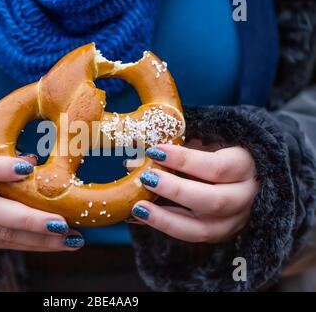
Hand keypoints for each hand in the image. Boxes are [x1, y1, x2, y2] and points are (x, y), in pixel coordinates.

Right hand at [0, 129, 83, 250]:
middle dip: (29, 219)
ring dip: (39, 239)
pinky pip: (4, 243)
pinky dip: (34, 244)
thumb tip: (41, 160)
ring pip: (0, 232)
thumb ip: (8, 146)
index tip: (28, 169)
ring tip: (71, 238)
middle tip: (61, 223)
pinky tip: (60, 242)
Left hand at [127, 139, 258, 242]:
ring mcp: (234, 221)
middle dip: (176, 191)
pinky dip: (164, 226)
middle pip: (214, 201)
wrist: (239, 174)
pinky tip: (142, 216)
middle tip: (147, 178)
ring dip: (166, 218)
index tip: (155, 151)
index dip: (185, 160)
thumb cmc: (216, 151)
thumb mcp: (202, 142)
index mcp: (246, 166)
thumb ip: (174, 150)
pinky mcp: (219, 234)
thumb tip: (133, 162)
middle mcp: (246, 197)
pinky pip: (191, 236)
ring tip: (138, 207)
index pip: (219, 167)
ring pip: (203, 229)